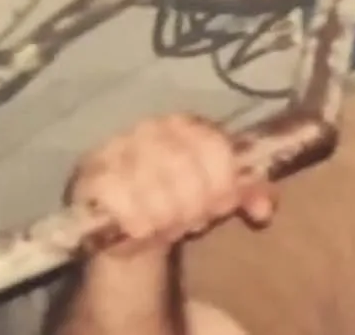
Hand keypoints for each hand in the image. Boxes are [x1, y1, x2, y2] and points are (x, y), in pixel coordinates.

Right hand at [67, 113, 275, 257]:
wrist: (130, 222)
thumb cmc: (181, 200)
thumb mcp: (220, 195)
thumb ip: (250, 196)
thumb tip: (264, 211)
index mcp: (188, 124)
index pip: (213, 147)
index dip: (223, 184)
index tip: (223, 207)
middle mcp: (151, 127)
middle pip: (184, 169)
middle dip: (195, 207)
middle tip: (194, 223)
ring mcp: (117, 147)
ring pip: (154, 190)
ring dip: (167, 220)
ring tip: (169, 227)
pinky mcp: (90, 175)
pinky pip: (121, 201)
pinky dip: (138, 223)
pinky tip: (143, 230)